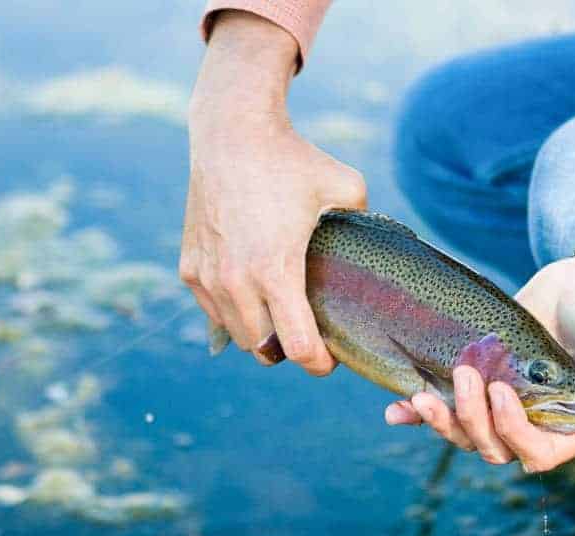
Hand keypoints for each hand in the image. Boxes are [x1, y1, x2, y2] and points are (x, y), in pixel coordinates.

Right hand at [179, 11, 366, 371]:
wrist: (232, 133)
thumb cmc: (292, 160)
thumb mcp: (347, 186)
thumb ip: (368, 221)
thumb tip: (384, 244)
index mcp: (275, 271)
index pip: (299, 348)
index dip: (319, 364)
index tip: (332, 359)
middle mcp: (236, 281)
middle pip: (266, 350)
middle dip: (291, 351)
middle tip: (311, 335)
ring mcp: (208, 277)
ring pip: (238, 336)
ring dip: (261, 336)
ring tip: (284, 320)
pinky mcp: (189, 266)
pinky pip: (213, 312)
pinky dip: (234, 314)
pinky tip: (254, 298)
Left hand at [384, 255, 574, 471]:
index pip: (543, 452)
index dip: (516, 434)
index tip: (502, 392)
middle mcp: (537, 422)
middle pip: (495, 448)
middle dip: (472, 421)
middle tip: (464, 374)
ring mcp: (506, 405)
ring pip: (467, 435)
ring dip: (442, 423)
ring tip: (420, 396)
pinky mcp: (481, 384)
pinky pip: (447, 410)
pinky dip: (419, 416)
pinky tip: (396, 410)